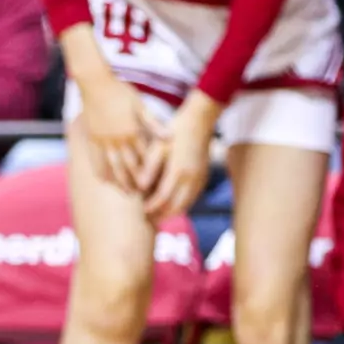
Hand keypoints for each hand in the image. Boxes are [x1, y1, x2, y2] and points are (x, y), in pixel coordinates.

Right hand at [80, 74, 165, 192]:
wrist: (95, 82)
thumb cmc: (120, 91)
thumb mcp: (140, 105)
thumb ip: (154, 124)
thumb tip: (170, 137)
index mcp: (132, 130)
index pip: (144, 156)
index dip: (150, 171)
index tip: (157, 184)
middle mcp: (118, 138)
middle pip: (129, 166)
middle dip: (136, 182)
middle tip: (143, 195)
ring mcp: (103, 140)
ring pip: (112, 166)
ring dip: (120, 181)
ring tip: (126, 193)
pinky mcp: (92, 138)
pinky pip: (96, 159)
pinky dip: (101, 172)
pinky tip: (104, 181)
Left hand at [142, 94, 218, 221]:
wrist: (199, 123)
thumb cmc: (174, 133)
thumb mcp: (158, 147)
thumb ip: (149, 167)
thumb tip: (140, 186)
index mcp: (178, 171)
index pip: (163, 198)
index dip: (152, 207)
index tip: (142, 211)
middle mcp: (191, 179)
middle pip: (176, 207)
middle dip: (161, 216)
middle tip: (148, 221)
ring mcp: (199, 180)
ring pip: (186, 205)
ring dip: (172, 213)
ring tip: (158, 217)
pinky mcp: (203, 179)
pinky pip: (192, 199)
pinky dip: (181, 206)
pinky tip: (171, 207)